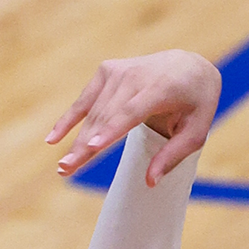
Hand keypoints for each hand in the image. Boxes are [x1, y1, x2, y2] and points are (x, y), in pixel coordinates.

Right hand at [48, 50, 221, 186]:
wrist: (190, 65)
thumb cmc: (196, 104)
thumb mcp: (196, 132)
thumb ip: (173, 156)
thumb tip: (150, 182)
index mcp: (161, 87)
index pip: (131, 112)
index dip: (110, 130)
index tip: (91, 147)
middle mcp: (136, 75)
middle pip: (106, 116)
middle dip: (85, 145)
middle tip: (66, 170)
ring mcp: (118, 71)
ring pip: (93, 112)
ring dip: (75, 140)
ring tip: (62, 167)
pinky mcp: (107, 71)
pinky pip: (84, 99)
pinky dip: (68, 119)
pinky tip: (52, 138)